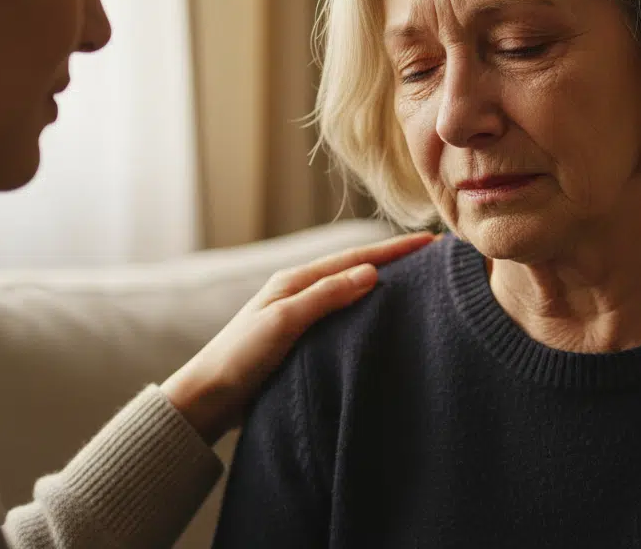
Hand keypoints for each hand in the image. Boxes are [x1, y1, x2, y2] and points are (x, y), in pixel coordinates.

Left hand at [160, 232, 435, 443]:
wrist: (207, 399)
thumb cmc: (240, 358)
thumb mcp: (283, 322)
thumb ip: (326, 296)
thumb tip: (372, 272)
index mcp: (296, 281)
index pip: (355, 259)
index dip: (394, 250)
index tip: (431, 241)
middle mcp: (300, 292)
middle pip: (356, 269)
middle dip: (394, 260)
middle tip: (434, 256)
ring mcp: (301, 316)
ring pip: (351, 292)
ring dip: (383, 283)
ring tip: (419, 281)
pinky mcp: (303, 340)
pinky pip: (344, 317)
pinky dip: (368, 310)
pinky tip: (382, 317)